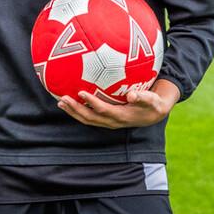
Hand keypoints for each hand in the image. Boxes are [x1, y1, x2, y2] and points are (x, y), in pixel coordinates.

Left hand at [57, 79, 180, 128]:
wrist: (152, 115)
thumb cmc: (152, 104)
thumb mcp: (151, 100)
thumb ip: (142, 97)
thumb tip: (131, 94)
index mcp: (121, 116)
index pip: (103, 110)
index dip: (92, 103)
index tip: (81, 92)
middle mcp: (112, 121)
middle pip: (90, 117)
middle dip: (75, 109)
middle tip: (62, 99)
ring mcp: (107, 122)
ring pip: (87, 119)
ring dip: (73, 112)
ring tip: (60, 102)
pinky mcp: (105, 119)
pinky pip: (89, 117)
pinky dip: (77, 111)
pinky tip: (68, 103)